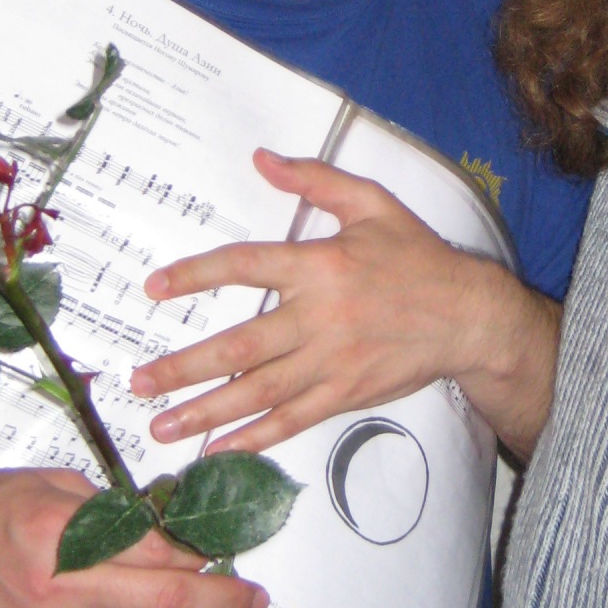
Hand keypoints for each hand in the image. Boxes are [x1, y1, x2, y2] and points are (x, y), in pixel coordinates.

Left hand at [130, 150, 559, 457]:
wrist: (468, 316)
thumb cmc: (417, 258)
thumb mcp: (373, 204)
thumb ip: (316, 180)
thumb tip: (263, 159)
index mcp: (320, 266)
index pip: (245, 267)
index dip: (196, 276)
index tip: (155, 288)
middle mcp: (319, 317)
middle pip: (239, 346)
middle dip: (183, 368)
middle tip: (139, 381)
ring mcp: (331, 362)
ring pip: (257, 392)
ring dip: (204, 411)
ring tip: (160, 425)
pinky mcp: (344, 394)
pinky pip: (290, 420)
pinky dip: (252, 438)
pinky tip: (217, 448)